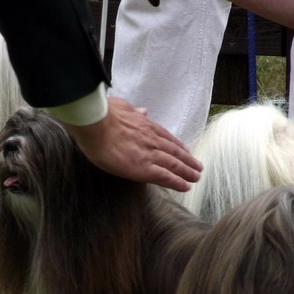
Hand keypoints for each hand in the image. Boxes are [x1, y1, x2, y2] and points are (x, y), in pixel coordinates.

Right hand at [63, 97, 201, 191]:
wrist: (96, 125)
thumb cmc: (102, 115)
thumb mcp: (122, 106)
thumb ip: (133, 111)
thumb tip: (142, 111)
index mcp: (145, 125)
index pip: (165, 137)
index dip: (177, 145)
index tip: (185, 151)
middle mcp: (152, 139)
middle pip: (175, 151)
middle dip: (188, 160)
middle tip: (197, 167)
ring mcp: (150, 154)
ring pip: (174, 164)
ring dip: (187, 171)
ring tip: (196, 177)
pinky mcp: (144, 168)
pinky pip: (166, 176)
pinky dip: (177, 182)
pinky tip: (185, 187)